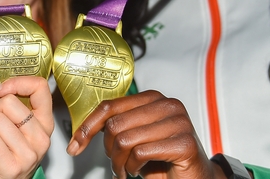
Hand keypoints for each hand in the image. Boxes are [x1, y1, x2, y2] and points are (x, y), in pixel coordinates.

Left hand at [0, 76, 53, 178]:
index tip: (1, 89)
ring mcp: (29, 153)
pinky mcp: (13, 166)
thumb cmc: (8, 151)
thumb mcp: (20, 125)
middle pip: (9, 102)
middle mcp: (42, 138)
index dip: (16, 82)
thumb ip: (16, 105)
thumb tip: (1, 86)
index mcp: (45, 123)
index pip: (40, 87)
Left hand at [67, 90, 223, 178]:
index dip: (88, 126)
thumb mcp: (135, 137)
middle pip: (116, 124)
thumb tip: (83, 130)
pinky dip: (134, 167)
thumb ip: (117, 125)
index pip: (110, 105)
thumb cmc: (162, 158)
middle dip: (109, 150)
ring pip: (126, 139)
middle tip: (116, 164)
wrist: (194, 177)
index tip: (76, 144)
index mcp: (152, 98)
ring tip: (126, 170)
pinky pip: (141, 153)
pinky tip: (140, 170)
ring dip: (120, 162)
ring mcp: (178, 122)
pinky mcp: (184, 143)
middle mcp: (167, 105)